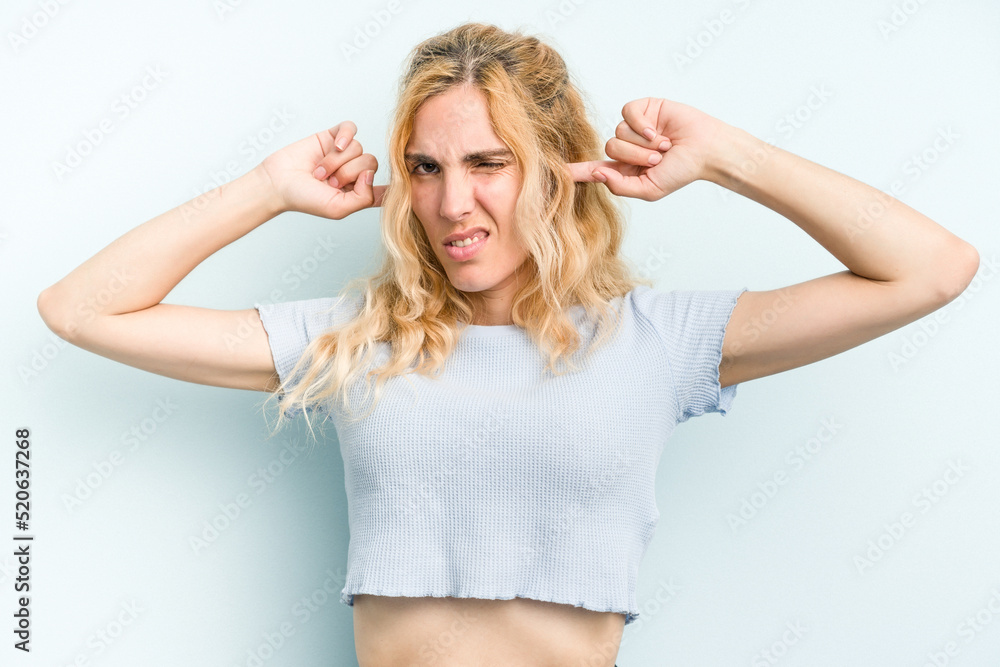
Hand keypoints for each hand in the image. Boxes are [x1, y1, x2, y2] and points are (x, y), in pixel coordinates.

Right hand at [258, 121, 386, 218]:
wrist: (278, 183)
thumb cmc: (305, 199)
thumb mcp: (339, 208)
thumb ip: (363, 198)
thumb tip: (371, 175)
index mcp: (360, 192)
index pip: (386, 187)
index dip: (393, 185)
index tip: (402, 185)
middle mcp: (355, 172)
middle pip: (371, 163)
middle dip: (349, 173)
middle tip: (330, 182)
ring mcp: (344, 154)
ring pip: (358, 148)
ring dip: (336, 161)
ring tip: (319, 172)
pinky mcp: (332, 137)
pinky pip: (350, 129)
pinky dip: (345, 136)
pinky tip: (334, 145)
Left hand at [566, 98, 729, 200]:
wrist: (706, 150)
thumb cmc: (682, 172)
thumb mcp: (649, 189)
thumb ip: (621, 185)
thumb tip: (597, 172)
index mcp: (625, 168)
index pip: (595, 169)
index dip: (576, 170)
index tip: (556, 172)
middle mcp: (627, 147)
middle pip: (610, 149)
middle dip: (635, 156)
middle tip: (658, 158)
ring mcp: (634, 127)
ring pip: (619, 132)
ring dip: (642, 142)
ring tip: (664, 145)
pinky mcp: (644, 109)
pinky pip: (628, 114)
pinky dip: (642, 124)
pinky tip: (659, 130)